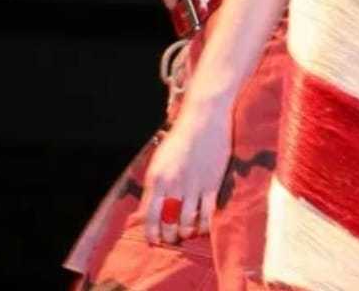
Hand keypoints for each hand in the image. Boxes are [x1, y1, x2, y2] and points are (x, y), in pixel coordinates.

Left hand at [140, 97, 232, 244]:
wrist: (204, 118)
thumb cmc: (180, 137)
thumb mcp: (159, 160)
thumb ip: (154, 184)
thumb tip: (146, 209)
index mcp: (157, 178)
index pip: (149, 215)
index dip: (151, 232)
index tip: (154, 240)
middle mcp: (173, 184)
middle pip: (167, 222)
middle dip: (169, 235)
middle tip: (172, 238)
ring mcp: (193, 185)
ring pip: (187, 222)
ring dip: (185, 232)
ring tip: (186, 233)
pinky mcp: (212, 184)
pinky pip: (207, 214)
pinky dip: (204, 226)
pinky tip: (202, 228)